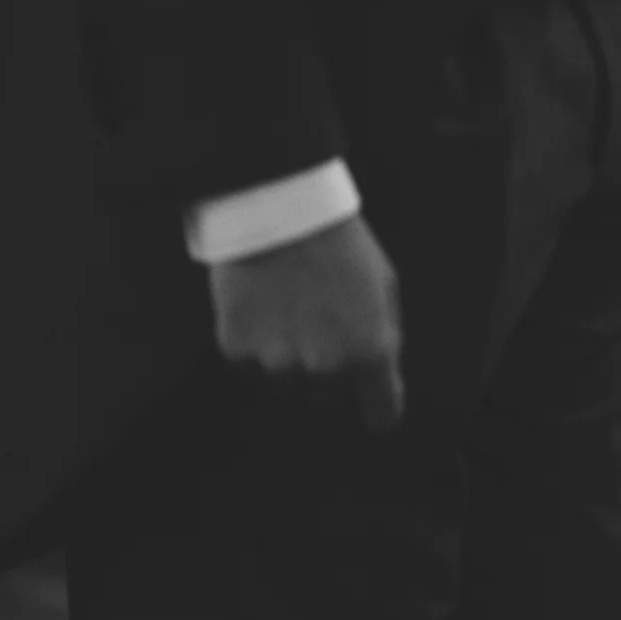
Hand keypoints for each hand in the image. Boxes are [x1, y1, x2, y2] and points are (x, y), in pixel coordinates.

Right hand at [208, 214, 405, 430]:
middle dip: (326, 378)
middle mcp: (327, 365)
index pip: (381, 413)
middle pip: (326, 401)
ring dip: (287, 362)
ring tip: (287, 312)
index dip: (377, 409)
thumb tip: (383, 378)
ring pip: (284, 386)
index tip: (372, 406)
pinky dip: (253, 345)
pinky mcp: (237, 350)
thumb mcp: (382, 285)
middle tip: (318, 332)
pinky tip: (260, 307)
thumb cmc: (339, 243)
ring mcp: (278, 361)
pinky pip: (248, 366)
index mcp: (371, 349)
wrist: (277, 206)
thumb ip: (383, 336)